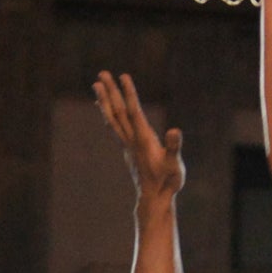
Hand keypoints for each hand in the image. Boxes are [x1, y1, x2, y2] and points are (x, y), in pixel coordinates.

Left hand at [94, 70, 183, 198]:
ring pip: (112, 118)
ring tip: (97, 84)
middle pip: (117, 111)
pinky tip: (104, 107)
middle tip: (102, 74)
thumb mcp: (174, 164)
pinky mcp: (128, 148)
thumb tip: (174, 131)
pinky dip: (107, 113)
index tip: (123, 76)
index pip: (134, 111)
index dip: (129, 93)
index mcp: (143, 139)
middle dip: (111, 92)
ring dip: (105, 100)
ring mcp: (127, 144)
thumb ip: (173, 147)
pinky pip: (114, 126)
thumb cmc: (167, 181)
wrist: (154, 198)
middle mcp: (131, 139)